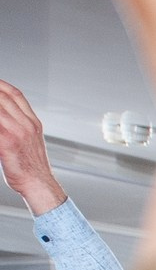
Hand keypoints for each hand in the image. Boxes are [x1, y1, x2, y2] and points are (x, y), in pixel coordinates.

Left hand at [0, 81, 65, 214]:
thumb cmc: (32, 167)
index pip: (16, 95)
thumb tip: (5, 118)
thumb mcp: (32, 141)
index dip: (2, 85)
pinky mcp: (7, 143)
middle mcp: (27, 125)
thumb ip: (20, 126)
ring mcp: (18, 133)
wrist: (39, 184)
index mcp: (33, 123)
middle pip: (3, 98)